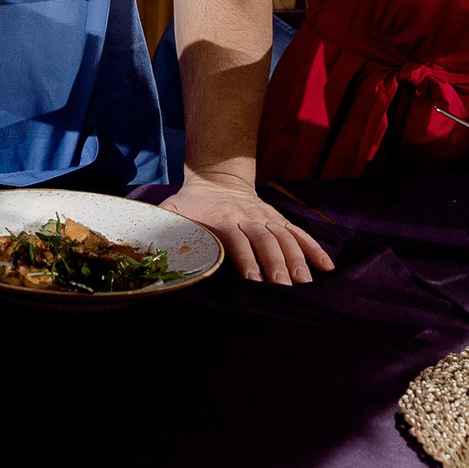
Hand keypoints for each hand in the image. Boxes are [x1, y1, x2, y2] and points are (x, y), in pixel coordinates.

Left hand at [161, 173, 335, 285]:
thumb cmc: (188, 207)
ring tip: (306, 283)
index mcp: (220, 217)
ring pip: (284, 237)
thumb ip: (162, 229)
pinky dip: (313, 248)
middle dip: (275, 264)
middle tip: (285, 288)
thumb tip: (141, 249)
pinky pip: (298, 233)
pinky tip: (327, 267)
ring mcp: (264, 216)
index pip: (235, 239)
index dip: (245, 258)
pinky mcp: (277, 219)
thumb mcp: (170, 213)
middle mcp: (246, 215)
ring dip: (297, 259)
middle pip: (263, 239)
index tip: (254, 280)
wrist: (214, 179)